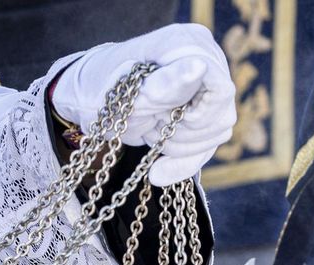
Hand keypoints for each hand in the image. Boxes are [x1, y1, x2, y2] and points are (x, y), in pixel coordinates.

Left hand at [51, 24, 236, 185]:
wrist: (92, 98)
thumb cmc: (104, 86)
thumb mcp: (130, 90)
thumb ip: (167, 82)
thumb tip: (199, 67)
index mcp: (192, 44)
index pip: (221, 90)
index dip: (198, 115)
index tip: (164, 117)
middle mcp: (208, 61)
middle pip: (221, 118)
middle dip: (180, 132)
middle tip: (148, 120)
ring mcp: (209, 89)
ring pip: (216, 136)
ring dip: (177, 145)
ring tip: (150, 127)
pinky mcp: (205, 114)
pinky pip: (207, 150)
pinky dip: (180, 164)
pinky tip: (158, 171)